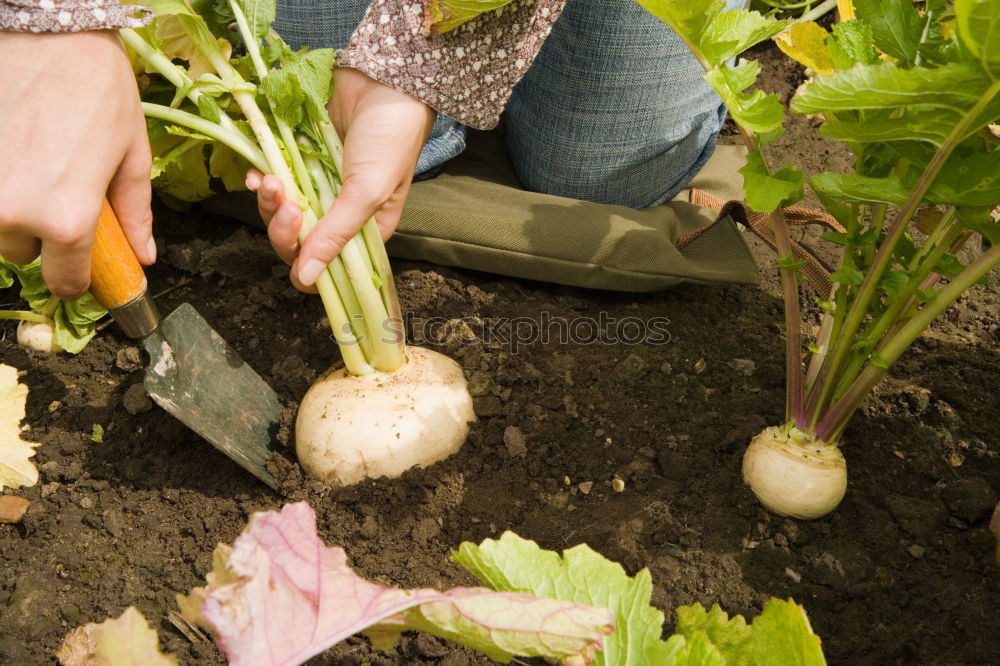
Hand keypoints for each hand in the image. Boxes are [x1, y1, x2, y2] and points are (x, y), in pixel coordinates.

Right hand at [0, 31, 153, 298]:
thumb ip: (134, 213)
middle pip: (23, 254)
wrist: (47, 31)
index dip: (77, 277)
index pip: (65, 283)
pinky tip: (13, 149)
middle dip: (41, 231)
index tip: (80, 266)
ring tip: (33, 162)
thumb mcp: (131, 154)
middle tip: (57, 187)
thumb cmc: (97, 87)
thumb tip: (145, 255)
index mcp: (67, 219)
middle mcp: (13, 213)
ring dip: (12, 208)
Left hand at [248, 67, 434, 291]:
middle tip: (287, 204)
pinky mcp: (297, 160)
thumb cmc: (391, 136)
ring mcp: (316, 187)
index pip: (327, 268)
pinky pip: (270, 182)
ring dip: (268, 202)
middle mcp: (338, 213)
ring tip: (271, 180)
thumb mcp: (368, 191)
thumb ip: (336, 234)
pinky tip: (258, 172)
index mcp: (365, 231)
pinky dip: (259, 181)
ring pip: (279, 213)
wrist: (386, 78)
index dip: (306, 266)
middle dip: (283, 229)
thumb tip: (308, 279)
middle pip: (297, 243)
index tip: (296, 247)